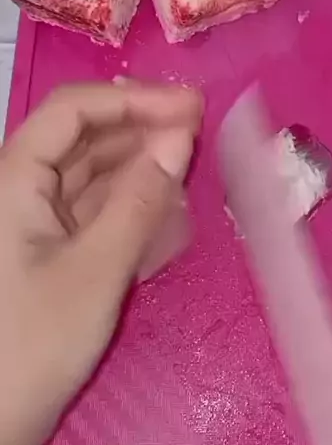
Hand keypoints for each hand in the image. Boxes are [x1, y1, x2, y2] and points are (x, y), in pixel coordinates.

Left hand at [0, 80, 201, 444]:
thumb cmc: (35, 346)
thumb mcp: (97, 270)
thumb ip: (140, 201)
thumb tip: (178, 138)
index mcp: (14, 180)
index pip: (72, 111)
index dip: (132, 99)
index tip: (191, 106)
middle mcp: (20, 192)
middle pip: (83, 140)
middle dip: (141, 132)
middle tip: (200, 134)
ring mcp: (34, 225)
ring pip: (91, 178)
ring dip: (140, 172)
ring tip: (189, 174)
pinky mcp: (49, 255)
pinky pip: (93, 216)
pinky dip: (129, 211)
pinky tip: (165, 219)